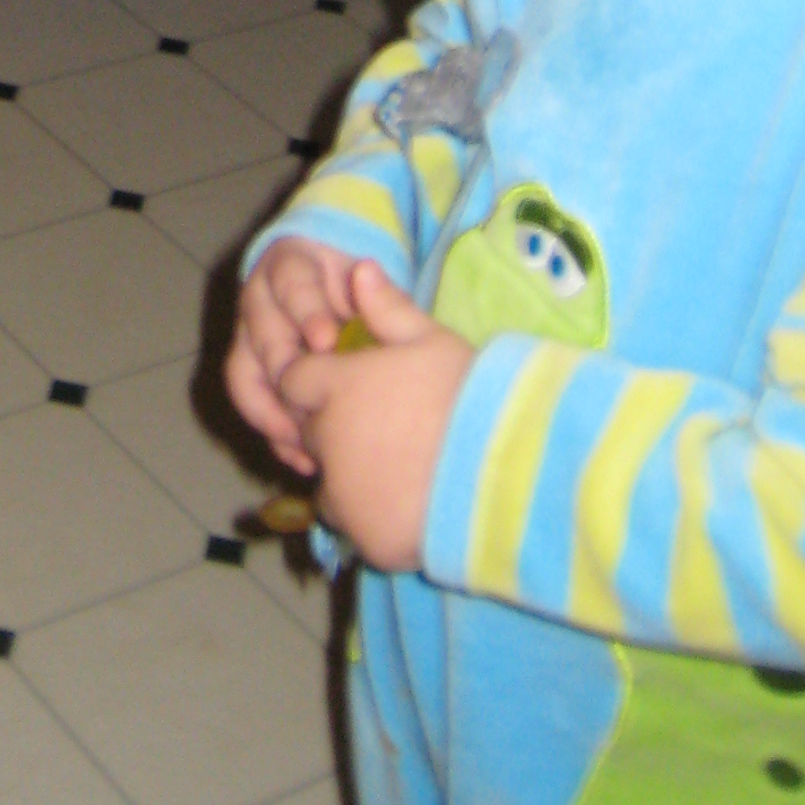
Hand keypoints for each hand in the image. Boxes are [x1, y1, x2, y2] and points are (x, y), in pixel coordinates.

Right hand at [226, 234, 360, 470]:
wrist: (349, 312)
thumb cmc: (367, 297)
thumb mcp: (379, 289)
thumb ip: (380, 292)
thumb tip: (366, 273)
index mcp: (290, 264)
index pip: (290, 281)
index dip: (305, 310)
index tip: (326, 340)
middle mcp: (260, 298)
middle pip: (261, 333)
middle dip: (287, 369)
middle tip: (316, 401)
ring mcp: (249, 338)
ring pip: (243, 374)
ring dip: (274, 412)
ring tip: (309, 442)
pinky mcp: (251, 377)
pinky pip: (252, 409)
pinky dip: (277, 438)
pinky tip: (306, 459)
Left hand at [279, 260, 473, 571]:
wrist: (508, 476)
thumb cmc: (470, 398)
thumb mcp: (434, 341)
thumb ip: (389, 309)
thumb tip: (359, 268)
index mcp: (336, 386)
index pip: (295, 380)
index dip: (320, 380)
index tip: (356, 386)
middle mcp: (327, 439)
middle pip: (309, 431)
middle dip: (333, 426)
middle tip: (387, 426)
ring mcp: (342, 493)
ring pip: (328, 480)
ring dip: (348, 473)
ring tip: (403, 466)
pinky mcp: (362, 536)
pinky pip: (353, 523)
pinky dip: (370, 515)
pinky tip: (410, 502)